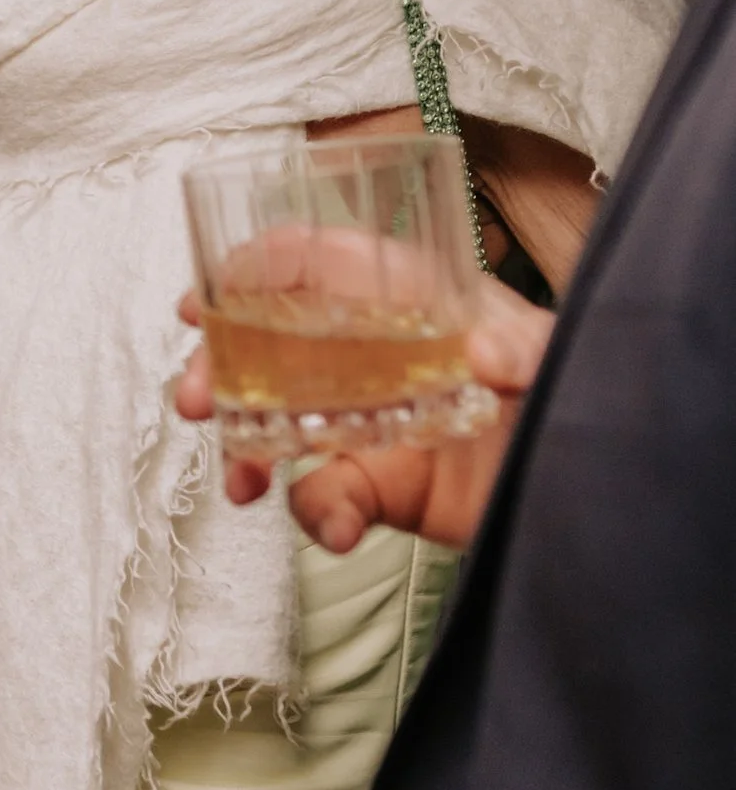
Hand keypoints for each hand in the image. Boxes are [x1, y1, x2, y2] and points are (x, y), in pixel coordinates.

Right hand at [175, 276, 552, 555]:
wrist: (597, 493)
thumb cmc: (573, 392)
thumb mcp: (554, 356)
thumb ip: (528, 346)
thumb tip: (486, 356)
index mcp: (405, 300)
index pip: (313, 261)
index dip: (250, 271)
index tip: (204, 298)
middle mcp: (372, 356)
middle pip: (269, 344)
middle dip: (217, 368)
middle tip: (192, 398)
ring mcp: (370, 424)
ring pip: (276, 426)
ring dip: (243, 451)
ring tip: (241, 484)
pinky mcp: (381, 488)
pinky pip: (325, 499)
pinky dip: (318, 515)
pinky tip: (334, 529)